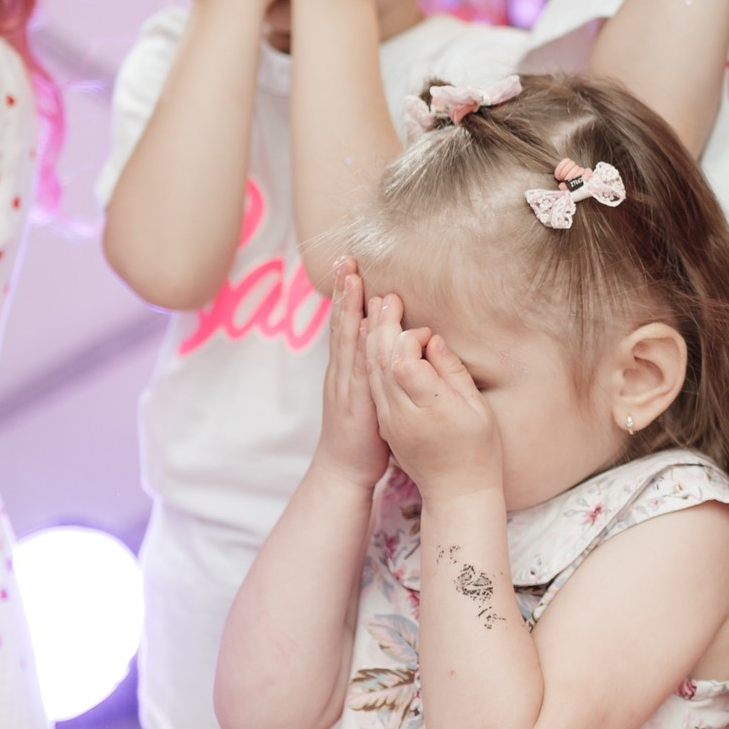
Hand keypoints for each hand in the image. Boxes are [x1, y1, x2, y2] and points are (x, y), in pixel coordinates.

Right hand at [313, 258, 389, 487]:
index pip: (345, 325)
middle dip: (343, 291)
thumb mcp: (370, 394)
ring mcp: (344, 384)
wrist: (345, 469)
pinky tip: (360, 321)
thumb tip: (388, 345)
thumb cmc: (364, 434)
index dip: (347, 297)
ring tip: (350, 278)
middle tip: (346, 259)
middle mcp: (341, 371)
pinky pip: (355, 364)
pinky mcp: (353, 399)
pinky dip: (356, 341)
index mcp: (346, 369)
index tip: (350, 266)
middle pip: (341, 323)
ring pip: (345, 338)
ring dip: (347, 306)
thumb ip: (376, 370)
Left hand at [361, 293, 500, 498]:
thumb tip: (433, 340)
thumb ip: (452, 371)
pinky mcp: (384, 422)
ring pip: (371, 370)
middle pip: (382, 360)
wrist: (456, 490)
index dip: (409, 337)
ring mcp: (388, 420)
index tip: (426, 331)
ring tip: (374, 308)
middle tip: (386, 296)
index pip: (403, 359)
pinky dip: (368, 357)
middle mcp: (401, 413)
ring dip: (370, 336)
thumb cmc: (477, 449)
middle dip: (382, 324)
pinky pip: (371, 384)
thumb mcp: (477, 409)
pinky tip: (370, 338)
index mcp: (429, 407)